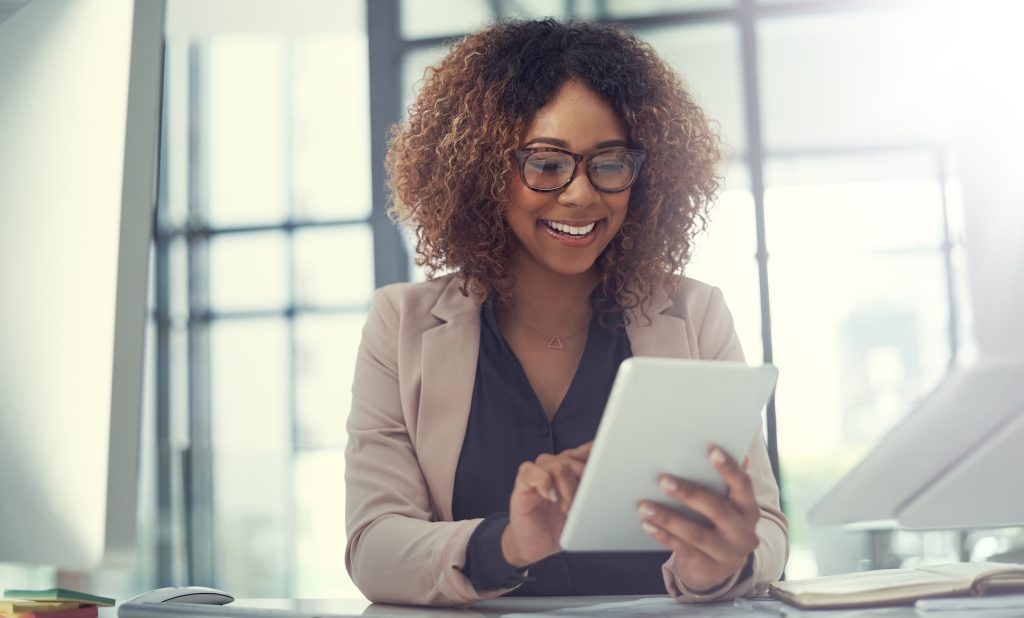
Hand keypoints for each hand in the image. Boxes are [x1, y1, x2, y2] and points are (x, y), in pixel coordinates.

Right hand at [501, 441, 592, 567]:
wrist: (533, 546)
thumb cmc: (556, 527)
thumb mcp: (581, 511)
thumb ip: (592, 493)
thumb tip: (606, 482)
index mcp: (568, 471)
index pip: (581, 454)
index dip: (593, 455)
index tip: (604, 461)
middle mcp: (552, 468)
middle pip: (572, 459)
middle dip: (583, 481)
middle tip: (583, 503)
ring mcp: (537, 474)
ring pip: (557, 465)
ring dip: (567, 487)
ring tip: (566, 508)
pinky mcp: (522, 484)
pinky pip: (530, 471)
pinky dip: (544, 483)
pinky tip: (550, 497)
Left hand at [637, 445, 758, 592]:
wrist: (720, 568)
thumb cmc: (719, 523)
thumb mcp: (727, 504)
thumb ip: (724, 481)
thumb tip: (731, 448)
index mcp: (749, 509)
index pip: (743, 485)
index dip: (729, 469)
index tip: (712, 451)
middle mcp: (744, 532)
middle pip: (717, 510)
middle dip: (689, 494)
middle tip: (663, 480)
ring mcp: (727, 553)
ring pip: (696, 533)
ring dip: (667, 518)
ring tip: (644, 505)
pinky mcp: (708, 568)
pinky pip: (683, 550)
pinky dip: (664, 535)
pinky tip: (647, 524)